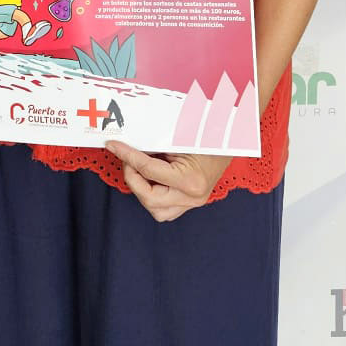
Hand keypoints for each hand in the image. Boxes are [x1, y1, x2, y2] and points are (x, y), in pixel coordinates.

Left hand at [104, 142, 230, 222]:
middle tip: (126, 158)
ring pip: (156, 210)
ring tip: (139, 169)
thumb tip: (126, 146)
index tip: (113, 146)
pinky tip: (150, 178)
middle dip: (132, 178)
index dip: (127, 156)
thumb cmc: (207, 135)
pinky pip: (165, 209)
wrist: (232, 141)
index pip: (148, 170)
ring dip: (141, 190)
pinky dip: (152, 195)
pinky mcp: (190, 203)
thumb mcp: (178, 137)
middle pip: (149, 198)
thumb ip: (153, 145)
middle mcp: (192, 196)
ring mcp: (193, 203)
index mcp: (190, 180)